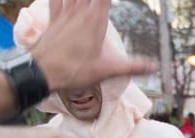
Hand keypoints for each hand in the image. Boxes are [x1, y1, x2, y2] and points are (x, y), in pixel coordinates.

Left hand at [28, 0, 153, 93]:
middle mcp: (80, 12)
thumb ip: (132, 67)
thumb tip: (154, 67)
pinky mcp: (53, 19)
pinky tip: (65, 0)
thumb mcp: (106, 70)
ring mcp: (65, 14)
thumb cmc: (73, 71)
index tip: (110, 1)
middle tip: (102, 2)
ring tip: (87, 0)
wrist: (40, 73)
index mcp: (95, 20)